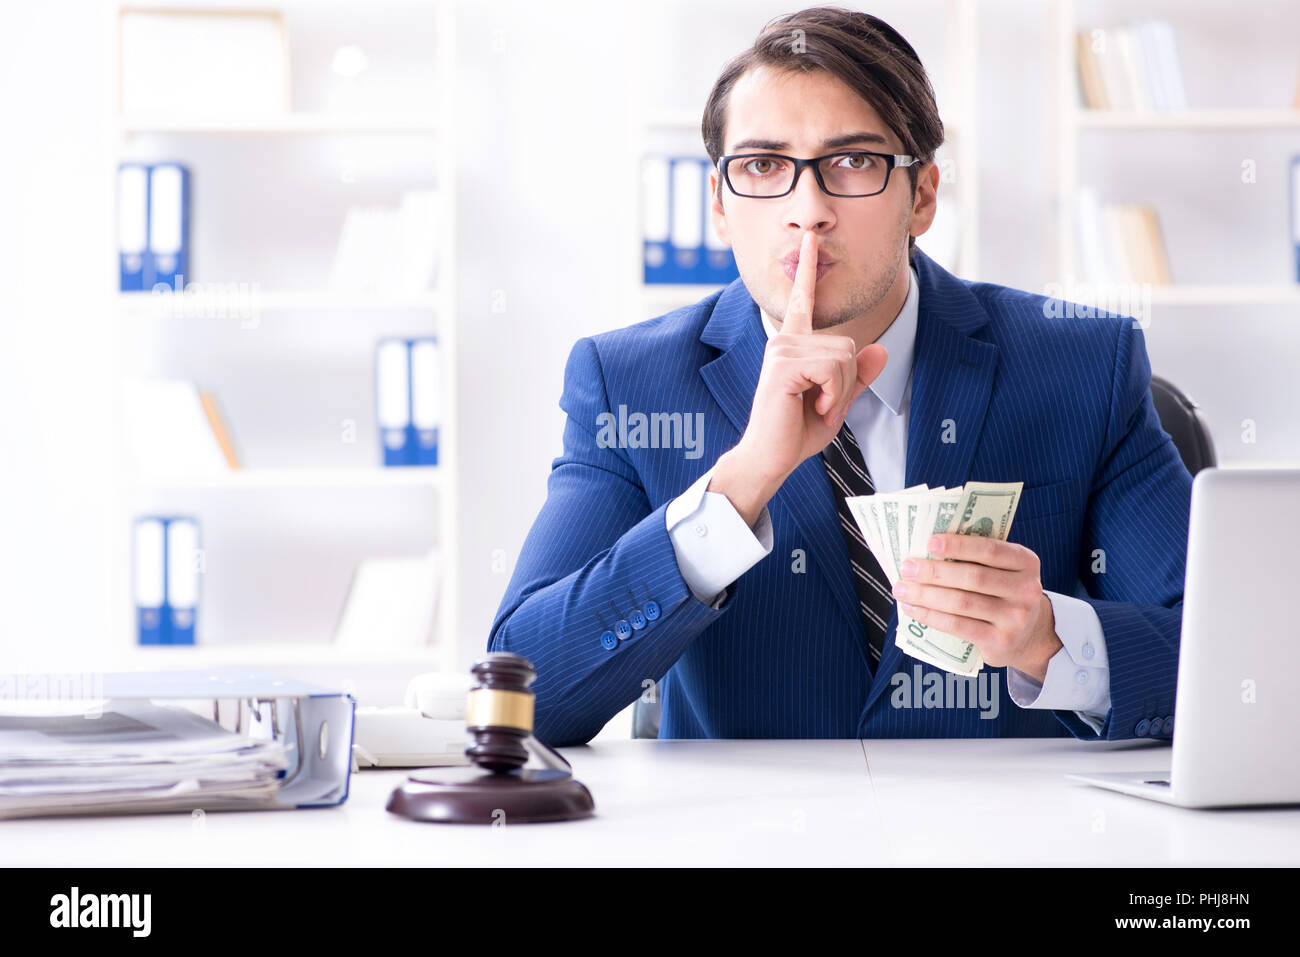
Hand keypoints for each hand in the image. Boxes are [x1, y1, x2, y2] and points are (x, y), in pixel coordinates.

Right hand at [709, 230, 887, 524]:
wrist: (770, 458)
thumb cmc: (795, 432)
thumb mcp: (836, 402)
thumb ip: (856, 377)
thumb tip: (881, 351)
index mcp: (793, 344)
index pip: (803, 301)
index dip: (808, 270)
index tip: (810, 241)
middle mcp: (785, 340)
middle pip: (848, 345)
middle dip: (846, 382)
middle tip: (823, 407)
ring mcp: (782, 349)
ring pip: (844, 357)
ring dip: (840, 391)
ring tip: (816, 409)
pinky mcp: (784, 364)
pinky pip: (833, 370)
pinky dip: (833, 396)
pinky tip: (814, 409)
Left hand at [890, 533, 1063, 681]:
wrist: (1030, 636)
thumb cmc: (1004, 593)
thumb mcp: (1005, 571)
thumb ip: (978, 558)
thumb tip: (926, 550)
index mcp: (1026, 562)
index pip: (991, 550)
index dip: (959, 545)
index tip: (930, 542)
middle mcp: (1026, 589)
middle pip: (973, 577)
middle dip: (935, 571)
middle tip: (907, 567)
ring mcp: (1015, 618)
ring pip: (961, 603)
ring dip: (926, 595)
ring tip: (902, 589)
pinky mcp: (999, 641)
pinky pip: (958, 626)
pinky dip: (930, 616)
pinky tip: (912, 608)